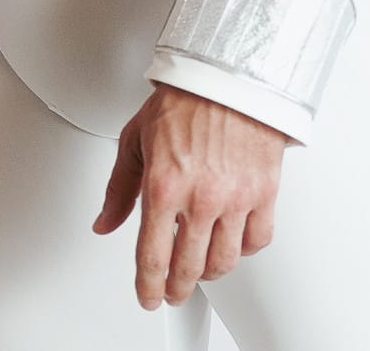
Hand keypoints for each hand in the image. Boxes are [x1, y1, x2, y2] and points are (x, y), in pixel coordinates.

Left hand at [93, 84, 292, 307]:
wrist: (227, 75)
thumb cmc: (184, 101)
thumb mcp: (135, 141)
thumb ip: (119, 189)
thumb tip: (106, 223)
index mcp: (164, 185)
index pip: (152, 257)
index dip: (148, 286)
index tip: (148, 295)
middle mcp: (201, 197)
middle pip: (189, 268)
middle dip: (178, 287)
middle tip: (174, 290)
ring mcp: (235, 197)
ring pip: (223, 260)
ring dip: (209, 272)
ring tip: (201, 268)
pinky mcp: (264, 191)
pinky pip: (257, 239)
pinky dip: (244, 249)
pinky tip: (233, 242)